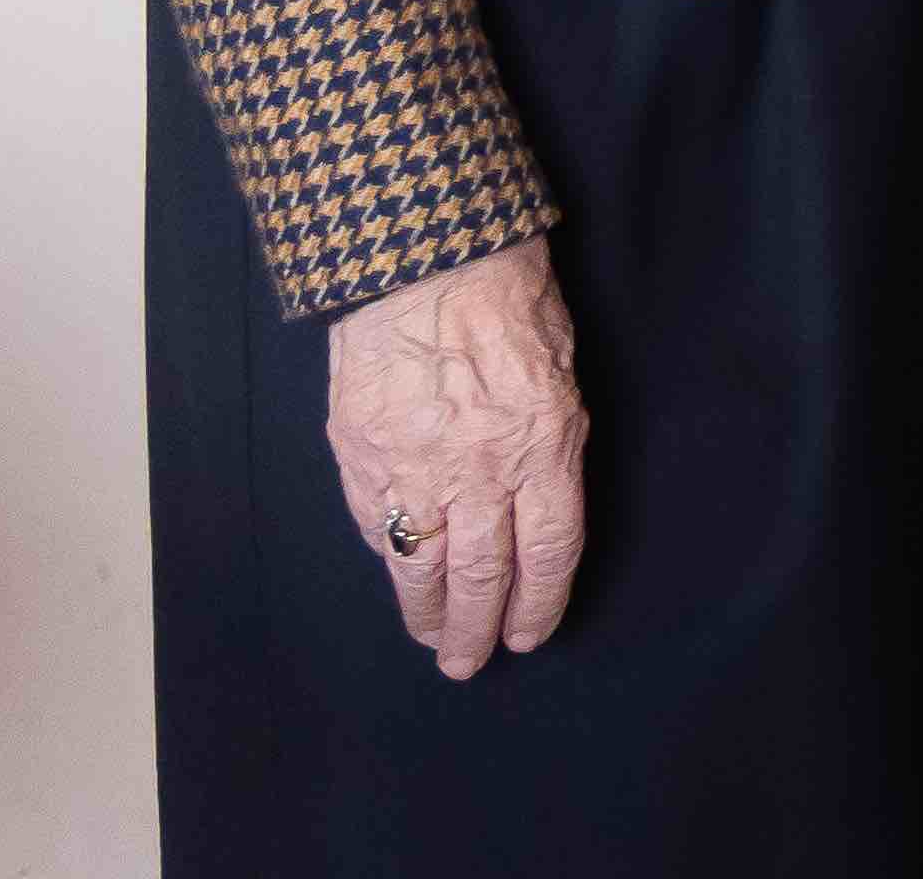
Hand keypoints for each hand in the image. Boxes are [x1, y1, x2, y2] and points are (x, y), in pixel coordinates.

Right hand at [324, 234, 583, 678]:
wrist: (426, 259)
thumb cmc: (508, 297)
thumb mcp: (561, 369)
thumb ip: (550, 440)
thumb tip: (538, 494)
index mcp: (542, 447)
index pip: (549, 551)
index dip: (540, 602)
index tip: (531, 633)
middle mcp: (480, 470)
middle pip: (485, 575)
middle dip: (480, 628)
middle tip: (473, 663)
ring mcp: (414, 468)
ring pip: (422, 566)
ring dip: (428, 613)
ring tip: (435, 640)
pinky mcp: (361, 456)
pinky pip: (378, 528)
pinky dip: (390, 560)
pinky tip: (401, 577)